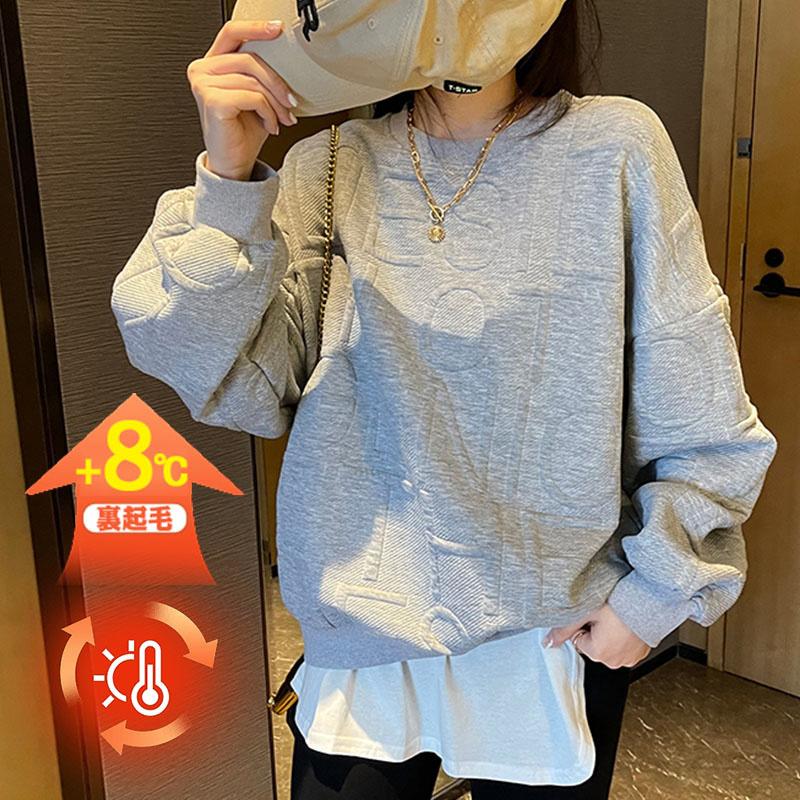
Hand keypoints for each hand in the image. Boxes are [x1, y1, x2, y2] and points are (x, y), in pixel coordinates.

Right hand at [186, 19, 299, 180]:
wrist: (233, 164)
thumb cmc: (242, 132)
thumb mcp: (256, 96)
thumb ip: (261, 75)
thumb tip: (288, 61)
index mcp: (212, 64)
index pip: (232, 34)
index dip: (255, 28)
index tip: (278, 29)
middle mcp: (202, 70)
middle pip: (250, 59)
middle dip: (277, 83)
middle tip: (291, 103)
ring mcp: (203, 85)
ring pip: (254, 80)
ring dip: (276, 103)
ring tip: (281, 119)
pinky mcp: (212, 101)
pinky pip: (252, 96)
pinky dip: (268, 113)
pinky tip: (269, 126)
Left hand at [542, 602, 650, 668]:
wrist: (649, 598)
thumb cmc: (619, 603)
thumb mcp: (585, 612)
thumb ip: (563, 629)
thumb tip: (548, 643)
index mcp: (599, 653)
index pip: (578, 641)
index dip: (582, 625)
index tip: (591, 614)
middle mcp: (616, 661)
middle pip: (593, 645)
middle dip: (595, 631)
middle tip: (604, 614)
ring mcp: (630, 658)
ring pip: (609, 646)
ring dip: (609, 634)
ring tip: (616, 617)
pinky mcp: (641, 652)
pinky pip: (624, 646)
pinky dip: (623, 636)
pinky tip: (625, 622)